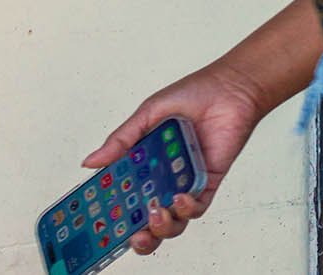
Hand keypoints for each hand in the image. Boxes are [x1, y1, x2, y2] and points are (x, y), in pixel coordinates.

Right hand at [84, 60, 268, 256]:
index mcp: (144, 166)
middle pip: (149, 219)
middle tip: (134, 235)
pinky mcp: (208, 181)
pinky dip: (188, 208)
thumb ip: (122, 140)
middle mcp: (164, 179)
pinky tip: (180, 197)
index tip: (103, 226)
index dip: (115, 218)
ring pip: (174, 220)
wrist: (231, 86)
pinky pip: (199, 205)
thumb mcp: (149, 114)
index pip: (125, 199)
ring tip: (156, 214)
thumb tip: (90, 162)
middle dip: (140, 236)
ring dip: (163, 226)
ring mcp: (186, 182)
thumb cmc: (193, 94)